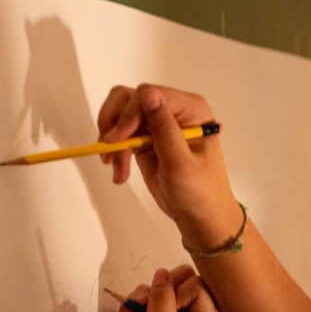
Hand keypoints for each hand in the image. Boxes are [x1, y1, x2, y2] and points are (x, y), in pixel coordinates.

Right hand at [97, 84, 239, 247]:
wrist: (200, 217)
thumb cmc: (200, 192)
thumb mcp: (181, 162)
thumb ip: (164, 128)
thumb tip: (148, 94)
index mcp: (190, 109)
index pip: (149, 95)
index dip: (129, 115)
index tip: (117, 140)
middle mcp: (173, 111)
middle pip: (130, 100)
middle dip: (116, 125)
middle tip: (110, 152)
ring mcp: (158, 125)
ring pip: (121, 117)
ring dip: (113, 141)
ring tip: (115, 168)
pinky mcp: (146, 140)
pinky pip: (121, 136)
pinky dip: (116, 153)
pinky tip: (119, 173)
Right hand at [117, 265, 219, 311]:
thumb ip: (162, 303)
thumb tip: (161, 273)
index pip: (196, 285)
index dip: (178, 290)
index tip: (165, 309)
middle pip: (172, 283)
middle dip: (153, 294)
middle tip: (141, 309)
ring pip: (152, 293)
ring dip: (137, 305)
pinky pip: (139, 307)